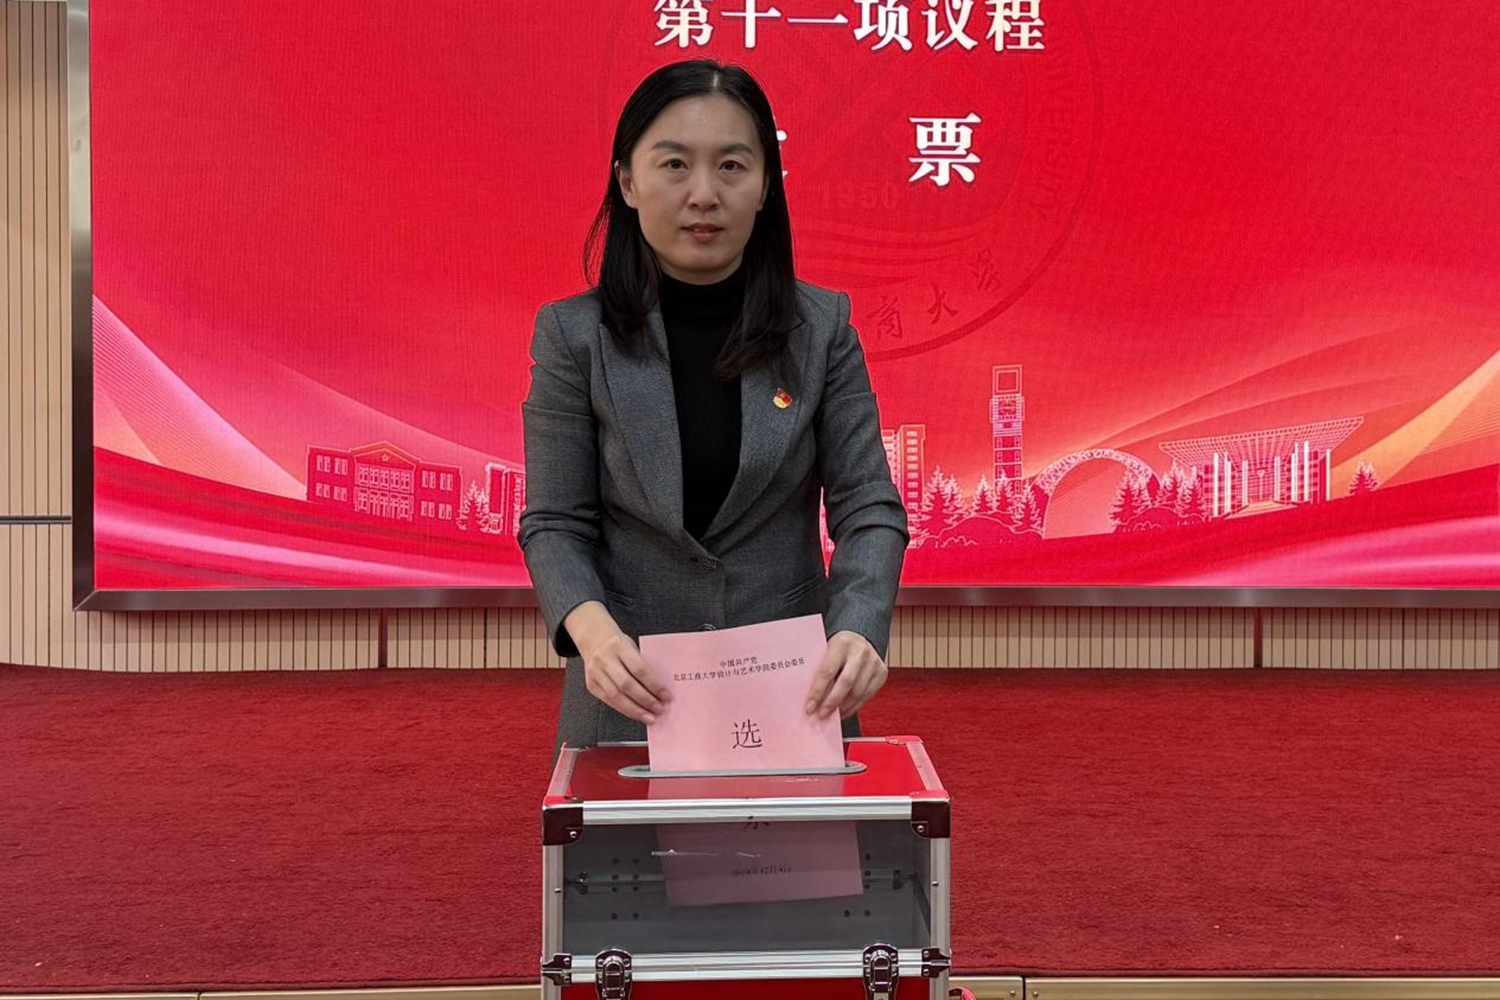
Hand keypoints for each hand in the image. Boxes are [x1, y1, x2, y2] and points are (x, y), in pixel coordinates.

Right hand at [565, 601, 670, 724]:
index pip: (639, 669)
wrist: (593, 637)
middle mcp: (605, 659)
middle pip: (627, 685)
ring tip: (648, 716)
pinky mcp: (591, 684)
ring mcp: (595, 672)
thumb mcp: (631, 646)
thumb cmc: (617, 643)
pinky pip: (608, 701)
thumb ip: (642, 664)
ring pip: (616, 696)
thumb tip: (659, 688)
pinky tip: (634, 713)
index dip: (654, 685)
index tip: (666, 696)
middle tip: (659, 709)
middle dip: (645, 700)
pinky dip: (623, 709)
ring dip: (635, 710)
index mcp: (619, 646)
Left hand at [805, 630, 887, 720]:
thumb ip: (819, 669)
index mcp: (842, 643)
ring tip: (832, 715)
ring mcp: (874, 662)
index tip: (810, 707)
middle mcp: (860, 651)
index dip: (818, 692)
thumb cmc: (837, 648)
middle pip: (846, 683)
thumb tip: (809, 697)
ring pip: (858, 692)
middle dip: (832, 702)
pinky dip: (855, 706)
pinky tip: (845, 710)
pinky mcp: (882, 672)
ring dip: (844, 707)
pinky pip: (867, 695)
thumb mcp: (826, 650)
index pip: (827, 672)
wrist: (858, 639)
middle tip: (821, 715)